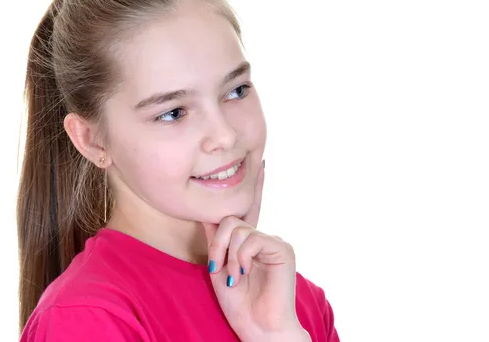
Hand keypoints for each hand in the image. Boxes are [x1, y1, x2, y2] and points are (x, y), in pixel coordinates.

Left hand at [202, 161, 307, 341]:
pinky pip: (251, 238)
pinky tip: (243, 273)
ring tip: (233, 276)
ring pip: (237, 228)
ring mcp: (273, 241)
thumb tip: (207, 212)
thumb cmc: (239, 302)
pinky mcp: (281, 248)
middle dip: (217, 243)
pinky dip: (240, 257)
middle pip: (230, 219)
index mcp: (248, 241)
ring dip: (227, 255)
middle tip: (216, 267)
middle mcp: (261, 237)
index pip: (247, 209)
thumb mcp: (218, 266)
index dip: (256, 185)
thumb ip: (216, 239)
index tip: (262, 162)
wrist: (257, 327)